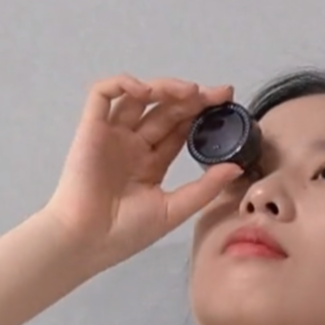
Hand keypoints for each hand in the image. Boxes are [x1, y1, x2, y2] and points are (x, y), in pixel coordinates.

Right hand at [43, 74, 241, 267]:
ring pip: (139, 98)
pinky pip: (102, 94)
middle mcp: (133, 145)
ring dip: (164, 88)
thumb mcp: (173, 210)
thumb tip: (236, 167)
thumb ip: (204, 188)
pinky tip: (147, 91)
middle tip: (217, 94)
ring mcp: (112, 135)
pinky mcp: (91, 128)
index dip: (201, 115)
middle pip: (164, 111)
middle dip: (192, 98)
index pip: (179, 131)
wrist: (88, 240)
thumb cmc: (126, 232)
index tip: (226, 105)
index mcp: (150, 165)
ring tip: (189, 92)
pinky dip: (122, 83)